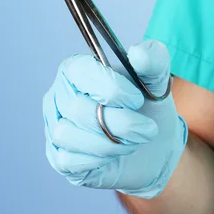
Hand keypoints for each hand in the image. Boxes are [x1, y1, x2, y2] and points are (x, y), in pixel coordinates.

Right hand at [43, 39, 187, 198]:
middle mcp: (59, 96)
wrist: (154, 147)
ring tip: (132, 141)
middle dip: (120, 123)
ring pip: (70, 135)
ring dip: (111, 143)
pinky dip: (100, 160)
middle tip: (147, 129)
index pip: (80, 70)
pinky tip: (116, 154)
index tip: (138, 100)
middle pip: (77, 108)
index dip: (111, 88)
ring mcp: (55, 127)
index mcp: (76, 69)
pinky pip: (71, 160)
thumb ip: (153, 61)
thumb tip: (139, 52)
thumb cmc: (148, 107)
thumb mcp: (157, 82)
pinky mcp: (59, 158)